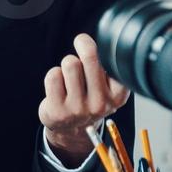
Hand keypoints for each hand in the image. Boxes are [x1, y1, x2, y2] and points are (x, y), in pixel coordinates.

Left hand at [39, 34, 130, 164]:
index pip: (113, 62)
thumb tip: (96, 42)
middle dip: (84, 45)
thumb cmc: (89, 100)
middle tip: (81, 41)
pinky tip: (59, 85)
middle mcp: (100, 104)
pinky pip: (53, 75)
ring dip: (68, 63)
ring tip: (70, 74)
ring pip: (70, 64)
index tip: (95, 44)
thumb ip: (108, 68)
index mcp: (117, 96)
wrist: (71, 130)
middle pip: (90, 57)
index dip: (101, 48)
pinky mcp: (58, 110)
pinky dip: (54, 74)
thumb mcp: (108, 88)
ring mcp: (78, 109)